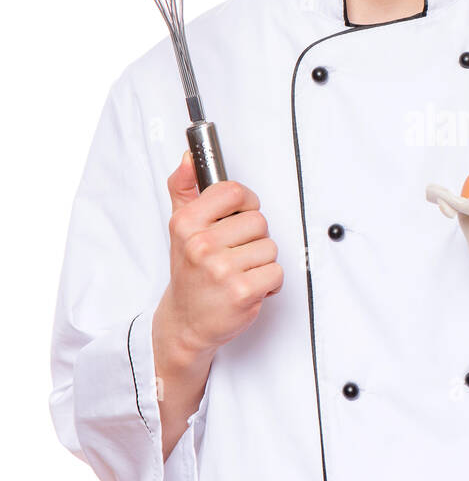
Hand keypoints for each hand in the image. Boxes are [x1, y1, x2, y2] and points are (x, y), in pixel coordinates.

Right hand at [158, 150, 283, 360]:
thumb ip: (184, 189)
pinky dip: (269, 282)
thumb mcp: (179, 228)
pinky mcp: (242, 292)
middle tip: (235, 254)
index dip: (246, 203)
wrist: (185, 322)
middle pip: (258, 220)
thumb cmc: (189, 274)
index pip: (234, 192)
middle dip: (254, 237)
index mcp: (186, 223)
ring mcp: (221, 269)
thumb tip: (188, 158)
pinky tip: (248, 287)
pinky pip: (277, 272)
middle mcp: (201, 245)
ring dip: (262, 262)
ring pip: (270, 247)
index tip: (240, 215)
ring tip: (240, 273)